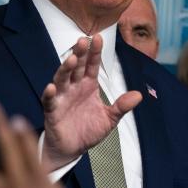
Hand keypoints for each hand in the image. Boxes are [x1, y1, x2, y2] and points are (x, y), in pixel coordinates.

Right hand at [40, 35, 141, 169]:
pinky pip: (49, 101)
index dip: (94, 52)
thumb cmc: (88, 130)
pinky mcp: (52, 111)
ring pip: (62, 79)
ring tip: (70, 59)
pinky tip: (51, 87)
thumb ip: (122, 106)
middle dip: (79, 54)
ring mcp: (62, 98)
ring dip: (65, 69)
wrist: (72, 148)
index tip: (98, 38)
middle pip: (76, 67)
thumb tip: (138, 95)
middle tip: (83, 40)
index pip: (91, 65)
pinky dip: (49, 94)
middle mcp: (74, 88)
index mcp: (88, 86)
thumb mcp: (110, 118)